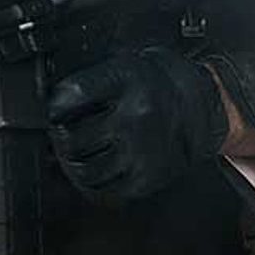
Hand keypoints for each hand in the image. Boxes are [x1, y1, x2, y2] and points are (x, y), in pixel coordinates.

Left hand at [46, 47, 228, 204]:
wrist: (202, 104)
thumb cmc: (157, 83)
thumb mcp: (124, 63)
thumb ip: (90, 79)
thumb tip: (53, 98)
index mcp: (126, 82)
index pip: (72, 96)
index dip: (55, 105)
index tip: (54, 110)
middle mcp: (135, 116)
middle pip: (72, 138)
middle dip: (60, 136)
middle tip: (62, 132)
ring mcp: (142, 151)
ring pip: (84, 169)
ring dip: (71, 163)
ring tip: (74, 153)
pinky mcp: (148, 177)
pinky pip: (105, 191)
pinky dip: (91, 184)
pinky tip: (93, 169)